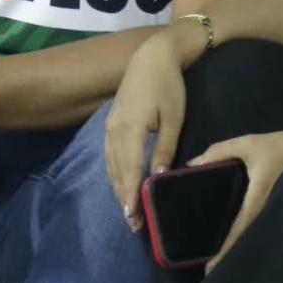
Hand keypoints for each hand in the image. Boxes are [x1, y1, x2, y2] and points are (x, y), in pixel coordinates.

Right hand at [104, 28, 191, 230]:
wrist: (151, 57)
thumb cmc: (168, 86)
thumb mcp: (173, 117)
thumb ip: (164, 147)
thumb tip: (159, 177)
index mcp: (130, 129)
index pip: (130, 171)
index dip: (132, 196)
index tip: (134, 218)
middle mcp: (114, 131)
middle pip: (118, 172)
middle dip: (125, 199)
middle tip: (134, 225)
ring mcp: (109, 128)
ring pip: (111, 166)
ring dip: (119, 189)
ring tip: (128, 212)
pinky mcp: (111, 124)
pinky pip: (109, 156)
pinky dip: (115, 174)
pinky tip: (121, 185)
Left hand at [189, 128, 282, 272]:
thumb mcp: (249, 144)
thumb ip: (220, 151)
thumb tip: (193, 164)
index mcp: (257, 200)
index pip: (238, 231)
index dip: (224, 251)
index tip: (209, 269)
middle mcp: (268, 213)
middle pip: (246, 242)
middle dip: (230, 257)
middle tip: (212, 272)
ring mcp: (276, 214)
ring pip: (255, 237)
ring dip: (241, 249)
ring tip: (224, 262)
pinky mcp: (280, 210)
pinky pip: (263, 228)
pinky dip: (251, 237)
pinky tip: (244, 241)